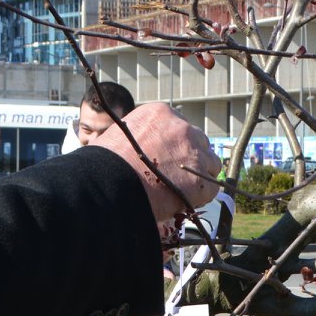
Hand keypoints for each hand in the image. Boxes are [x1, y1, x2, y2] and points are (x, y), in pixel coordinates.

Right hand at [93, 103, 220, 224]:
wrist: (109, 185)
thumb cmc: (104, 164)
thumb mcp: (119, 136)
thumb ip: (137, 136)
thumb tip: (137, 148)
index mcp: (160, 113)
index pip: (178, 127)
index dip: (174, 145)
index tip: (167, 158)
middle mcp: (182, 128)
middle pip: (197, 142)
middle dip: (189, 157)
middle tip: (175, 175)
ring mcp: (194, 153)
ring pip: (209, 163)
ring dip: (198, 175)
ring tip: (180, 190)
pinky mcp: (201, 179)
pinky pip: (211, 187)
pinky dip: (200, 196)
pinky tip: (183, 202)